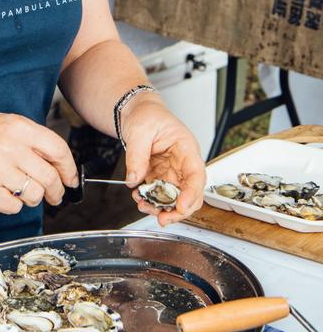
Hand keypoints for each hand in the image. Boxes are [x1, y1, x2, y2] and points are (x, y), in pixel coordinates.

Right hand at [0, 113, 78, 214]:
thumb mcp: (8, 124)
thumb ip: (34, 140)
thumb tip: (61, 164)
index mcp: (19, 128)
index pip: (58, 149)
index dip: (69, 168)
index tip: (71, 179)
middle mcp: (10, 147)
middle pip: (50, 177)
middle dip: (57, 191)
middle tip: (55, 196)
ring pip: (34, 194)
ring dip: (33, 198)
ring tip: (23, 191)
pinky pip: (14, 207)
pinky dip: (13, 205)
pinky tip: (5, 194)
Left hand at [121, 95, 205, 224]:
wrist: (138, 112)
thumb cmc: (147, 114)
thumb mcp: (140, 130)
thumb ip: (137, 155)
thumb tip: (134, 179)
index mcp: (186, 147)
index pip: (196, 174)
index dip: (191, 193)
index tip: (180, 206)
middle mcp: (183, 163)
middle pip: (191, 192)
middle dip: (179, 210)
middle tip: (163, 219)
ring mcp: (172, 171)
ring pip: (176, 198)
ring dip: (162, 208)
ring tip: (144, 206)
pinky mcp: (161, 176)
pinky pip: (160, 194)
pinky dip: (151, 201)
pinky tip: (139, 198)